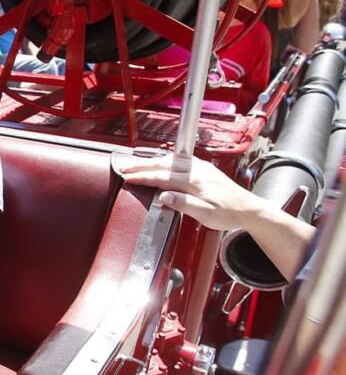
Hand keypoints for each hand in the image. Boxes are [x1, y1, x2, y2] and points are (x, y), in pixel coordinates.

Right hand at [117, 152, 259, 230]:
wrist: (249, 209)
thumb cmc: (229, 214)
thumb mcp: (206, 215)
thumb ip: (184, 204)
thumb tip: (164, 195)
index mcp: (195, 182)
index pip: (162, 177)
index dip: (143, 177)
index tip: (128, 178)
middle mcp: (197, 171)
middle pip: (163, 165)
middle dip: (141, 166)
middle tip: (124, 167)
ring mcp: (201, 168)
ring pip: (170, 159)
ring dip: (151, 161)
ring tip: (136, 164)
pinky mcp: (204, 168)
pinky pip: (180, 159)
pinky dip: (164, 159)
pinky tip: (160, 161)